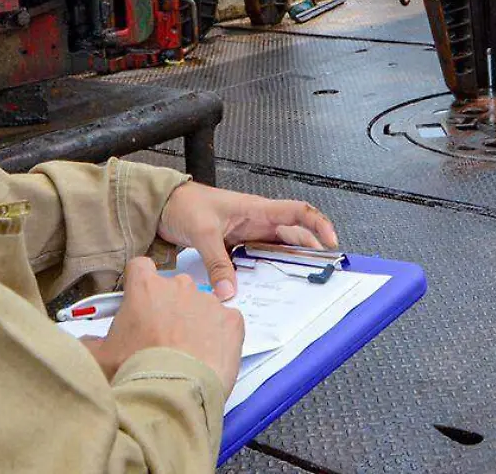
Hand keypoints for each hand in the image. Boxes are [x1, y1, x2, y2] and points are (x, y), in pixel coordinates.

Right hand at [84, 257, 244, 390]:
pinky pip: (227, 322)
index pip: (141, 267)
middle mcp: (179, 287)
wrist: (175, 393)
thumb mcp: (100, 358)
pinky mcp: (232, 321)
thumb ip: (90, 343)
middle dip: (170, 307)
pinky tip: (209, 355)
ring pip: (202, 305)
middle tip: (162, 337)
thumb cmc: (136, 371)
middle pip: (174, 288)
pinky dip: (221, 335)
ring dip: (196, 322)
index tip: (140, 301)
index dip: (140, 283)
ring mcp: (209, 302)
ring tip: (188, 352)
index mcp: (146, 288)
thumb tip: (84, 343)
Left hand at [156, 182, 338, 299]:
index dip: (318, 224)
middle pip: (294, 236)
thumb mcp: (203, 232)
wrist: (164, 205)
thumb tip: (229, 291)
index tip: (331, 241)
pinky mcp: (238, 247)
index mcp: (256, 209)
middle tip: (323, 272)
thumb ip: (217, 263)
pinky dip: (266, 272)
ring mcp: (250, 234)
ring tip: (303, 282)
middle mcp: (258, 221)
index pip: (297, 211)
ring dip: (290, 263)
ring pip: (279, 250)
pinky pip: (259, 260)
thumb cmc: (185, 204)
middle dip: (311, 252)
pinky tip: (269, 286)